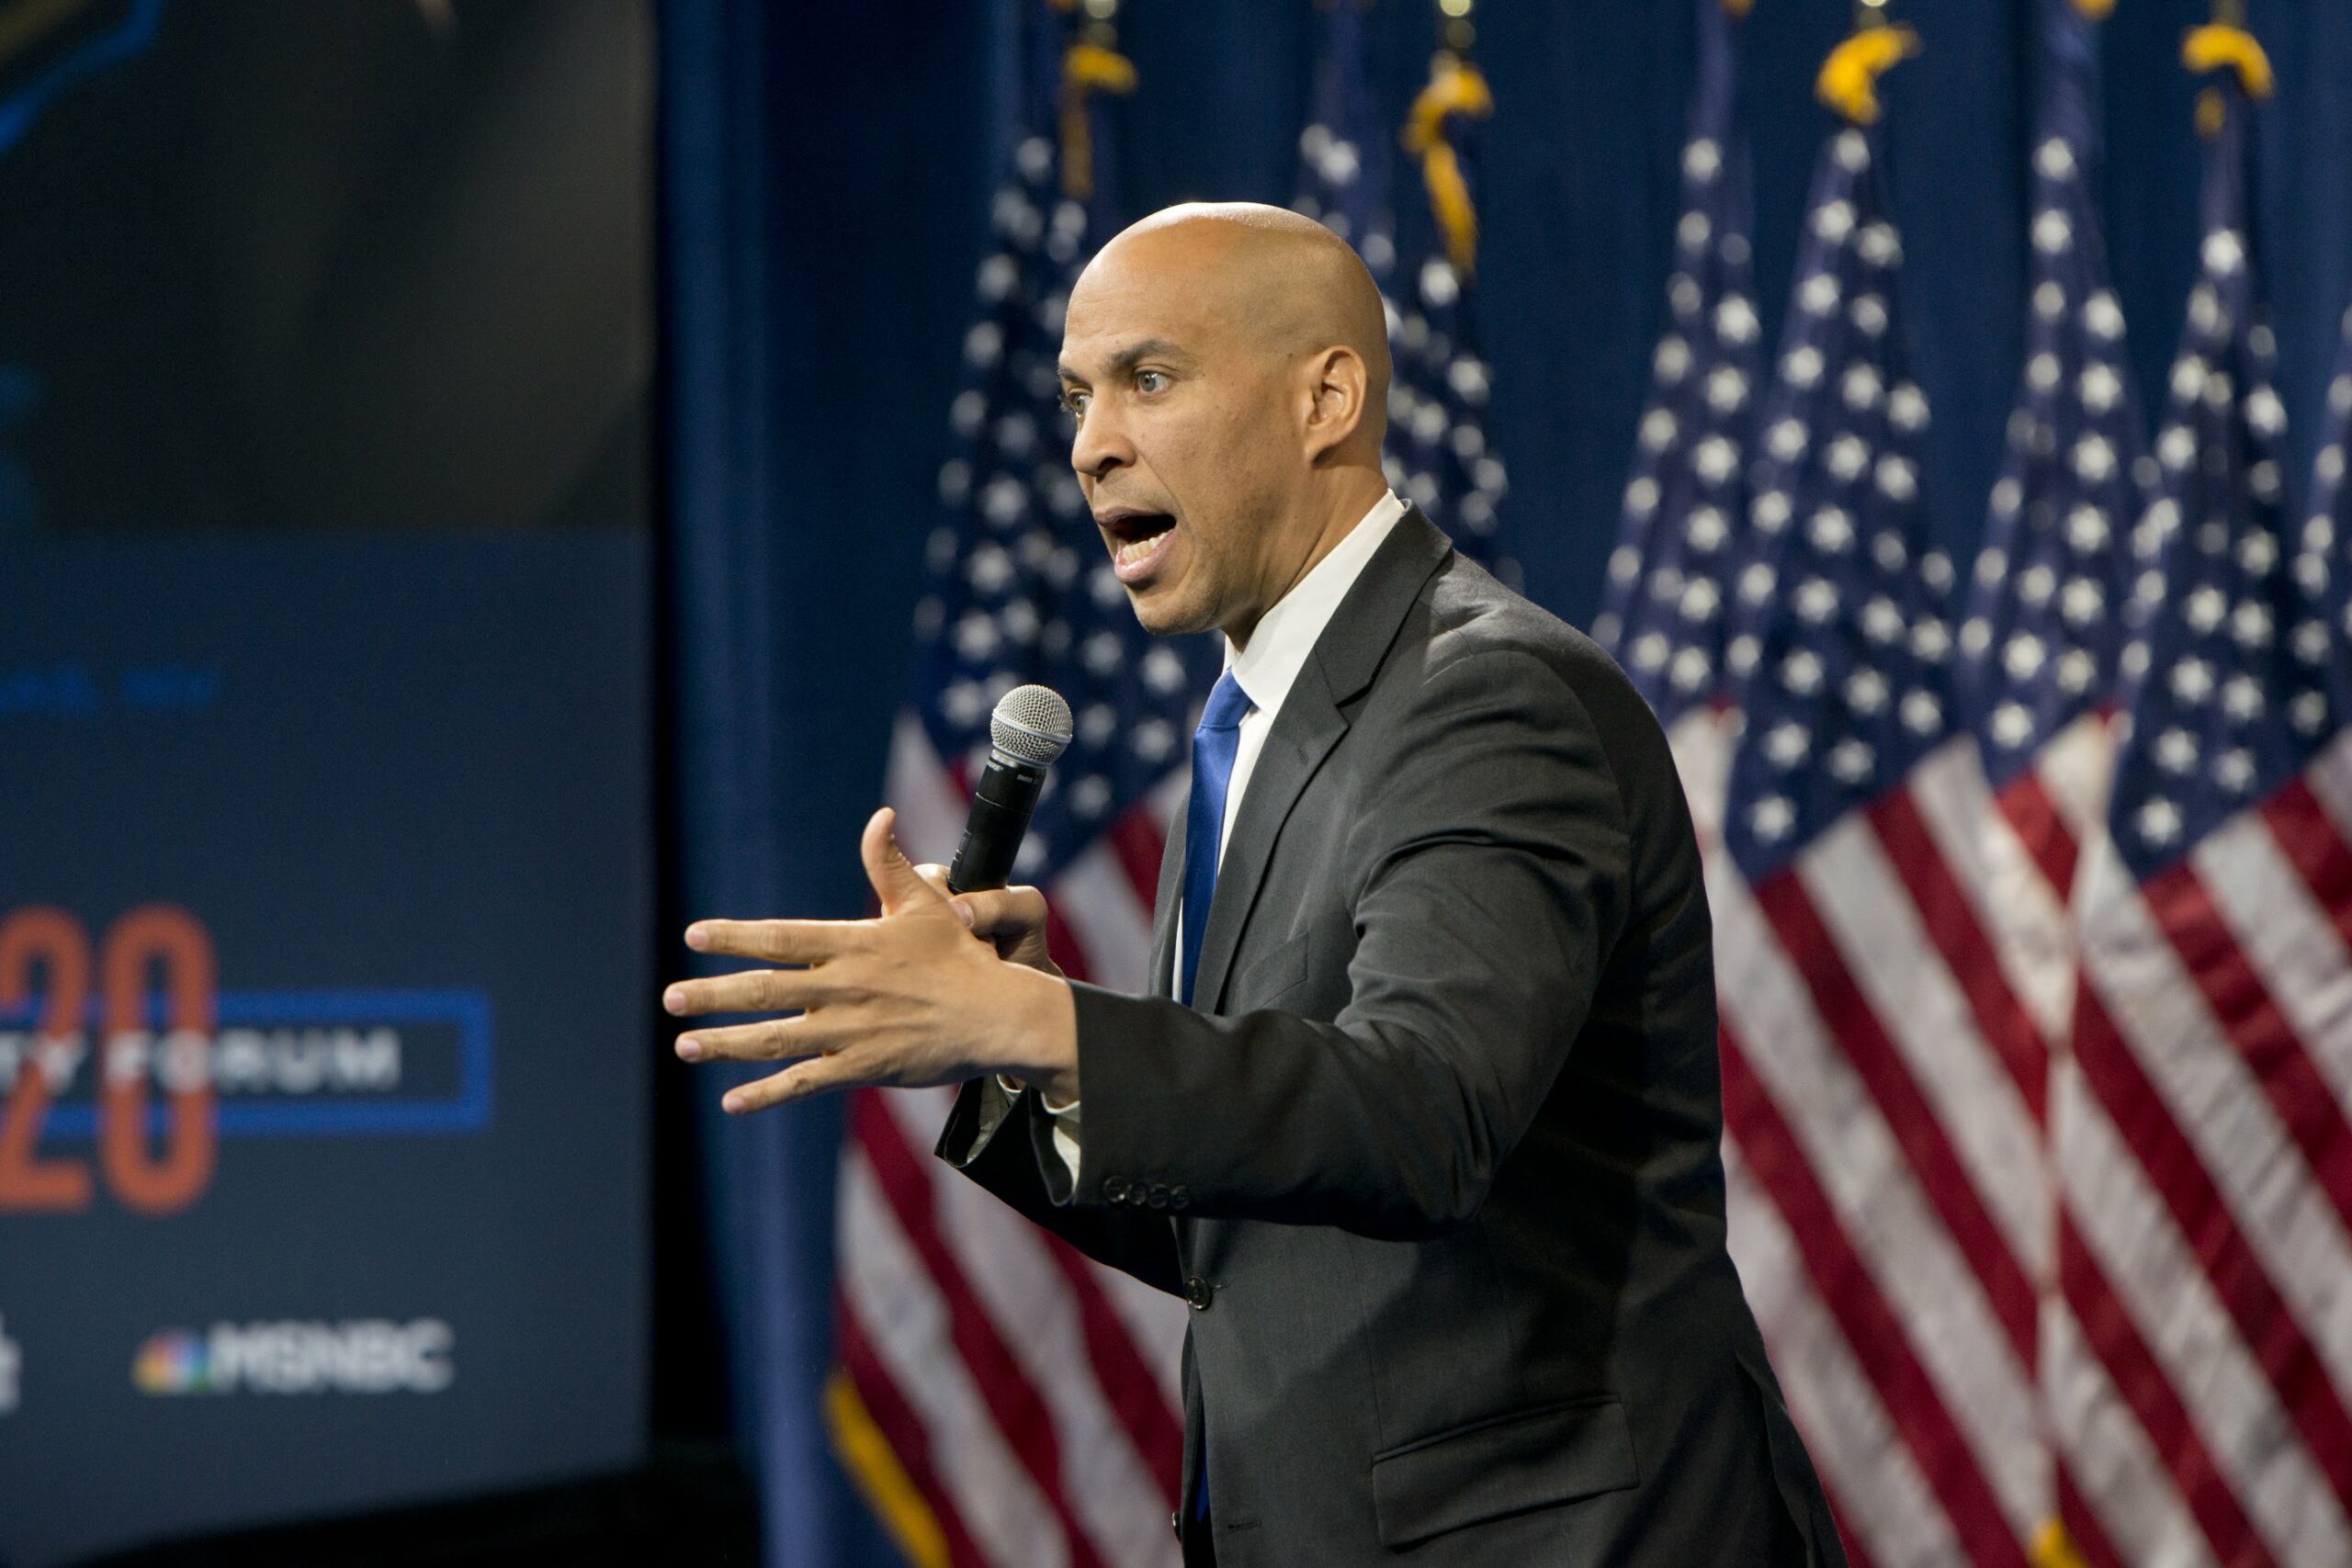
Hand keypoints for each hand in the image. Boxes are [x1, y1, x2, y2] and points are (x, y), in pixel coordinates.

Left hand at [665, 808, 1077, 1112]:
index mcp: (854, 944)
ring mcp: (851, 1031)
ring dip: (725, 1043)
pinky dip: (767, 1093)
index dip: (735, 936)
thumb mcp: (925, 905)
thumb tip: (878, 816)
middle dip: (712, 994)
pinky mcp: (864, 1067)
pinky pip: (805, 1083)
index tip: (694, 936)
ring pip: (775, 1039)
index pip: (782, 937)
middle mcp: (845, 987)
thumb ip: (890, 864)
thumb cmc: (962, 956)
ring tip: (684, 1044)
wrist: (997, 1015)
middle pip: (765, 990)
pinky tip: (732, 1101)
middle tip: (670, 997)